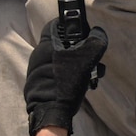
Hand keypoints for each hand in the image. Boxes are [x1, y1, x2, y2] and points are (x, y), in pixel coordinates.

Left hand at [24, 20, 108, 135]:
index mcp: (47, 44)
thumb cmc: (67, 82)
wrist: (51, 111)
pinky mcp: (40, 81)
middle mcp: (39, 54)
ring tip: (91, 75)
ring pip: (62, 59)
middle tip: (92, 59)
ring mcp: (37, 69)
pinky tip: (81, 84)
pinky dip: (70, 74)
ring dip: (78, 64)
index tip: (85, 34)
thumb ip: (96, 41)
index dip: (72, 25)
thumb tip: (98, 32)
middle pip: (63, 43)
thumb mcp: (87, 58)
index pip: (57, 24)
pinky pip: (58, 71)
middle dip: (81, 49)